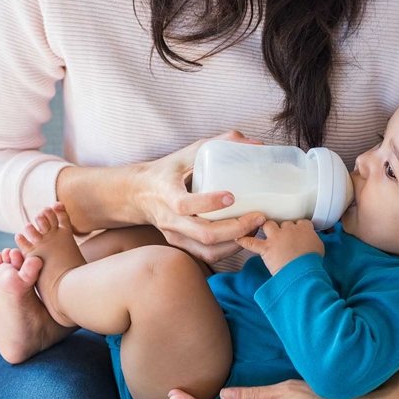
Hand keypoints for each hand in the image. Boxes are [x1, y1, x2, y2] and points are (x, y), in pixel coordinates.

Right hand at [132, 131, 265, 262]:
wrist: (140, 194)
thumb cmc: (168, 170)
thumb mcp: (188, 152)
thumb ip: (220, 143)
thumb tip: (256, 143)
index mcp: (166, 193)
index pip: (184, 204)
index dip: (209, 203)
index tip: (232, 196)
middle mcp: (170, 219)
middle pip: (204, 234)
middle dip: (236, 229)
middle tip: (258, 216)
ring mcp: (175, 235)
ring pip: (209, 250)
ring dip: (237, 242)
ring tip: (255, 227)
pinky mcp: (182, 245)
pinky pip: (208, 255)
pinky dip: (229, 249)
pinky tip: (244, 236)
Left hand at [236, 220, 323, 274]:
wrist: (303, 271)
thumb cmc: (312, 262)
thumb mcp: (319, 247)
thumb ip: (313, 240)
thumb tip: (310, 242)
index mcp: (304, 228)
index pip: (300, 222)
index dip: (297, 227)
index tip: (297, 232)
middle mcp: (289, 229)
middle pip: (283, 223)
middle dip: (283, 229)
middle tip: (283, 236)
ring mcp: (276, 238)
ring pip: (268, 225)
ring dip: (267, 228)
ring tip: (266, 232)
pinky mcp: (266, 248)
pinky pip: (251, 242)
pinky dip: (244, 241)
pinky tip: (238, 238)